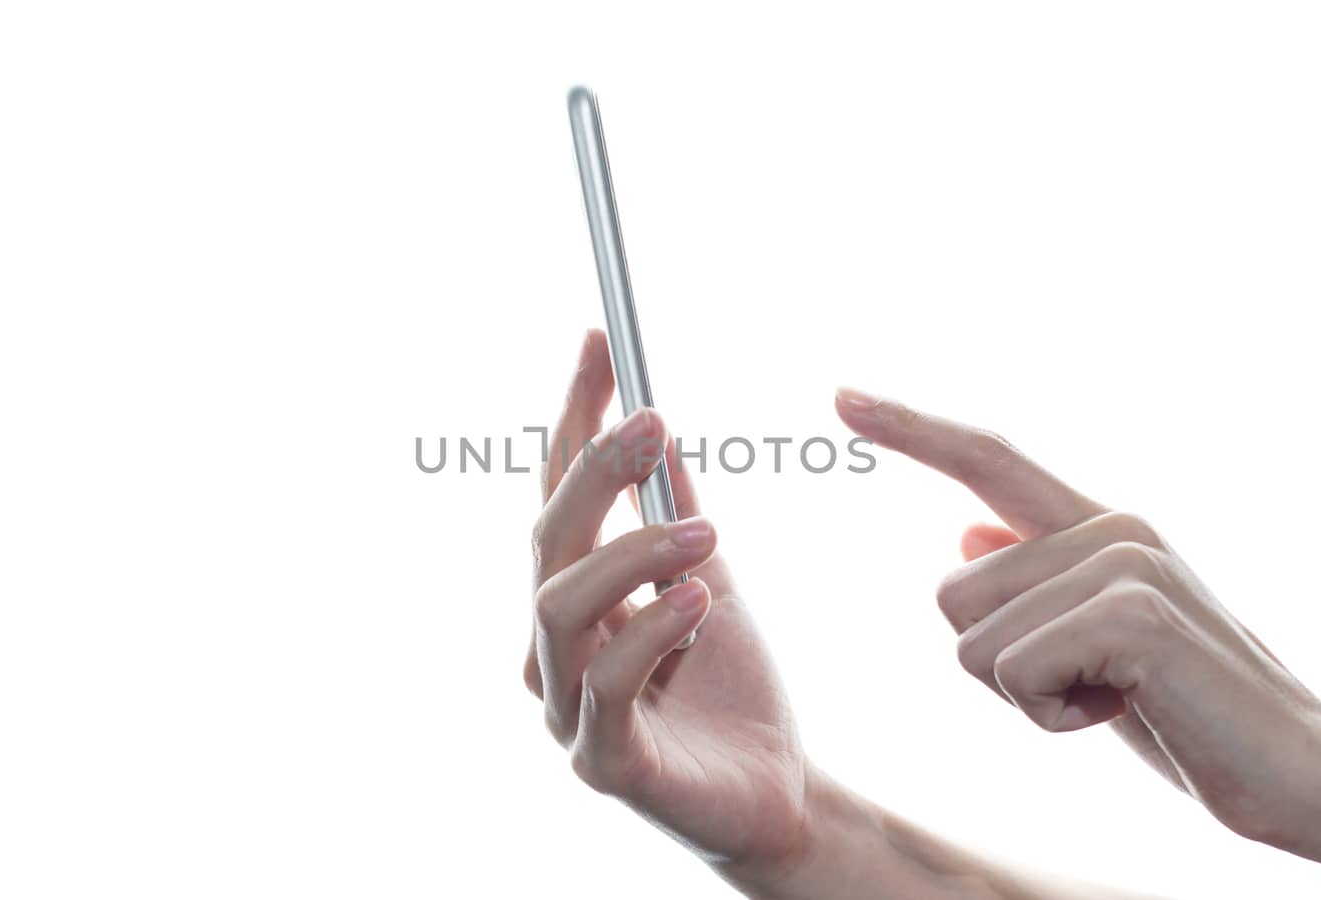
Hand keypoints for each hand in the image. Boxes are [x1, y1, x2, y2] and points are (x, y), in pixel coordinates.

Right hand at [522, 331, 808, 870]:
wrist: (774, 794)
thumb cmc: (728, 690)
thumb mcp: (709, 582)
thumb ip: (675, 516)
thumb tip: (657, 426)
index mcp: (574, 599)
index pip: (557, 495)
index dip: (574, 418)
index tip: (602, 341)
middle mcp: (553, 647)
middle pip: (545, 542)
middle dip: (594, 472)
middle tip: (653, 421)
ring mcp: (567, 708)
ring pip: (560, 607)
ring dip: (629, 553)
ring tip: (705, 530)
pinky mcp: (603, 763)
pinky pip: (607, 688)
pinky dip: (648, 633)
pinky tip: (699, 601)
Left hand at [833, 387, 1320, 850]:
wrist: (1297, 768)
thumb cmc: (1186, 711)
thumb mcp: (1095, 644)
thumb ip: (1036, 587)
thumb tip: (963, 536)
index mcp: (1097, 527)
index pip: (987, 459)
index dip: (911, 428)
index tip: (842, 396)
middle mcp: (1108, 526)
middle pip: (949, 594)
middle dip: (996, 666)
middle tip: (1090, 688)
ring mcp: (1122, 560)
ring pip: (970, 640)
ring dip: (1027, 696)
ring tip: (1115, 699)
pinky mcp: (1129, 612)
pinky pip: (1010, 672)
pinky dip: (1048, 715)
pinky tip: (1123, 713)